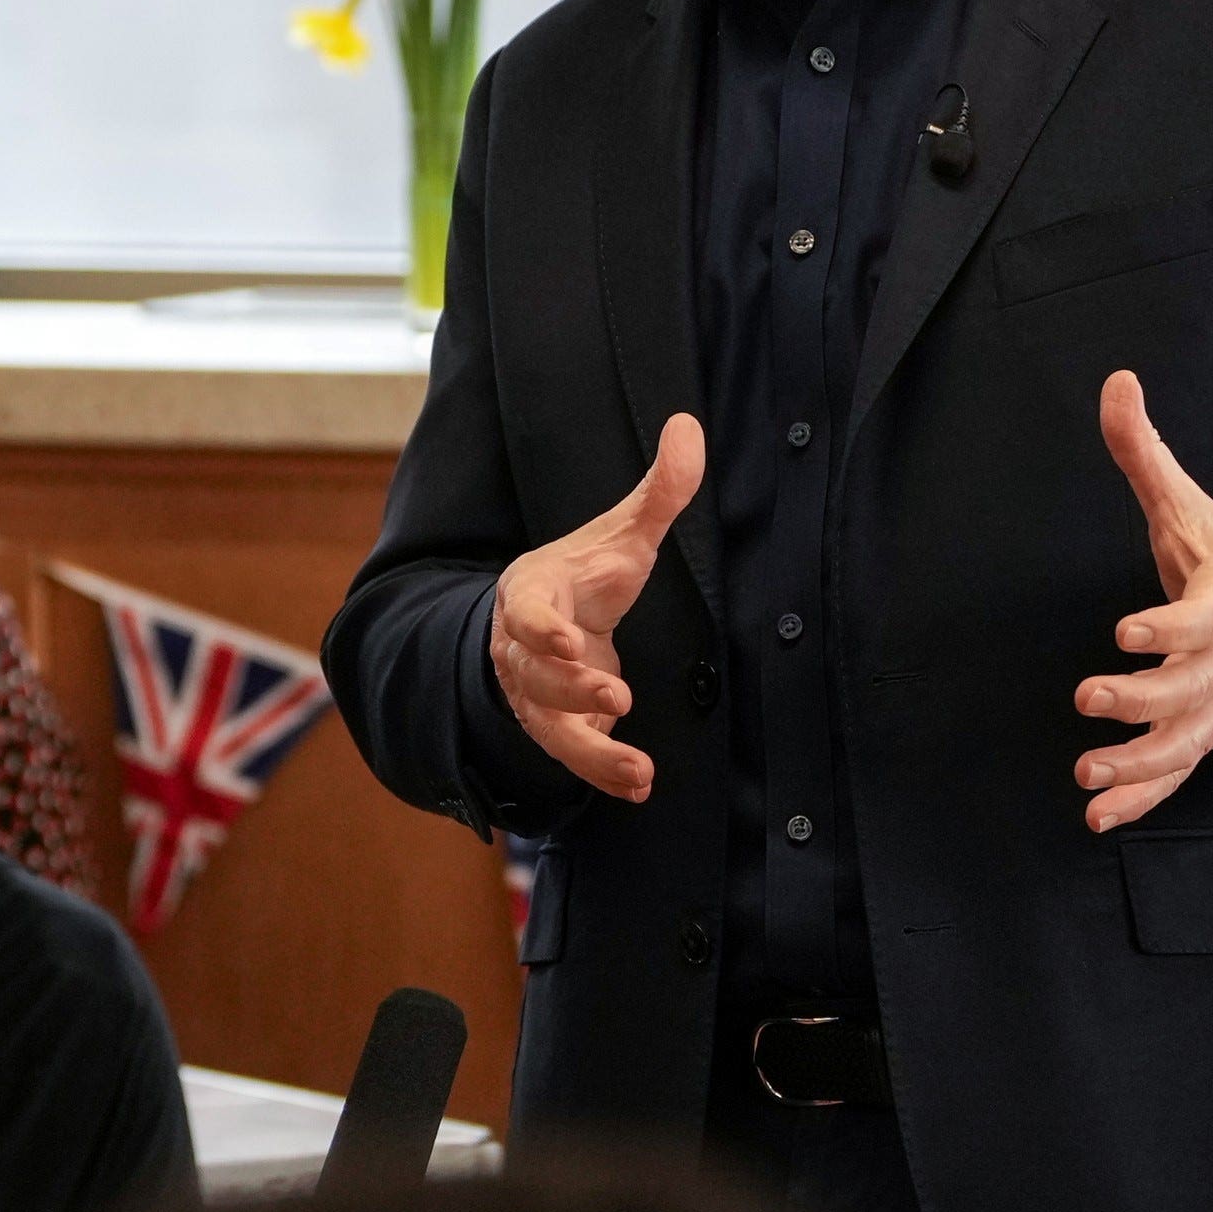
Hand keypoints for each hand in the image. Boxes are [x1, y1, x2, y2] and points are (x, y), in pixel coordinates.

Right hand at [486, 415, 704, 803]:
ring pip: (550, 726)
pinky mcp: (556, 727)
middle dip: (571, 688)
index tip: (568, 640)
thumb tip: (689, 426)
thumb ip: (657, 492)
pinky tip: (637, 785)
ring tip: (637, 769)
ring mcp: (536, 694)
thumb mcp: (620, 534)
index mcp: (531, 593)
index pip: (524, 609)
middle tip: (616, 695)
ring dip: (590, 751)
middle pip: (534, 675)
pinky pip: (571, 755)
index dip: (541, 627)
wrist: (550, 623)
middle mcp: (523, 650)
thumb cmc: (584, 576)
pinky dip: (601, 772)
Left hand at [1073, 373, 1212, 835]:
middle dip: (1141, 698)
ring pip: (1182, 744)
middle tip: (1089, 695)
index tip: (1127, 630)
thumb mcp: (1190, 508)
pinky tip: (1096, 818)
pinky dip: (1140, 801)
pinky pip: (1175, 778)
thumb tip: (1117, 380)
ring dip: (1136, 765)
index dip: (1168, 625)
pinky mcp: (1201, 739)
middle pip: (1188, 688)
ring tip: (1086, 775)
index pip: (1201, 617)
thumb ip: (1146, 453)